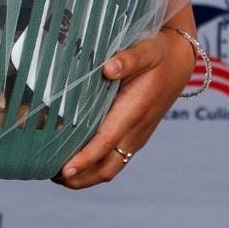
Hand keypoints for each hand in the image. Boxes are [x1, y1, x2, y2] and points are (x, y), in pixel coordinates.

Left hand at [53, 26, 194, 188]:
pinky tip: (74, 159)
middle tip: (49, 174)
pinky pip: (114, 158)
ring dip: (85, 175)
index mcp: (134, 112)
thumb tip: (108, 69)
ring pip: (111, 167)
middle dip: (80, 177)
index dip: (85, 158)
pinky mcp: (134, 134)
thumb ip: (128, 59)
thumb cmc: (158, 53)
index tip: (65, 169)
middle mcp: (136, 130)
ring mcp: (136, 136)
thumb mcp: (145, 50)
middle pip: (108, 167)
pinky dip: (94, 165)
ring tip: (56, 174)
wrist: (178, 61)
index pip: (106, 142)